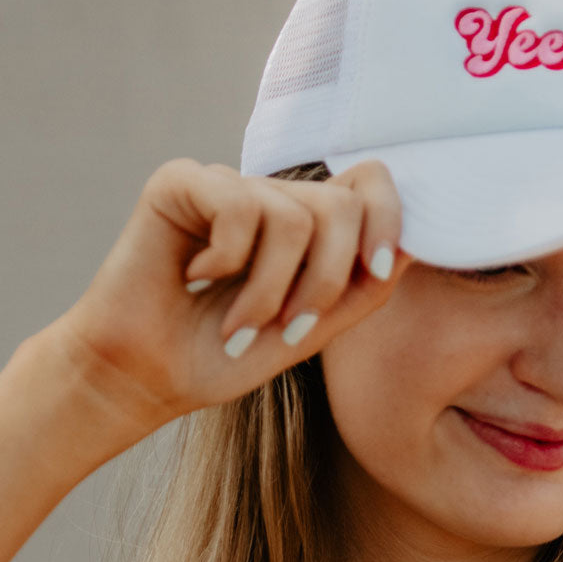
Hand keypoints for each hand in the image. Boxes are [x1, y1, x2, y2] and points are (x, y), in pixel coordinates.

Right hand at [55, 157, 410, 431]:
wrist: (148, 379)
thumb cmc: (224, 357)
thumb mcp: (312, 330)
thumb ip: (363, 288)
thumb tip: (414, 242)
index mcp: (307, 228)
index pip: (370, 184)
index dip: (388, 220)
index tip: (377, 272)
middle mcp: (272, 198)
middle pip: (343, 204)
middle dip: (326, 280)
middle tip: (287, 327)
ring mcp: (228, 185)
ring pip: (294, 217)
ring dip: (269, 290)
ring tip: (236, 322)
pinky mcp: (182, 182)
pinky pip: (237, 205)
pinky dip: (225, 260)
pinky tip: (193, 276)